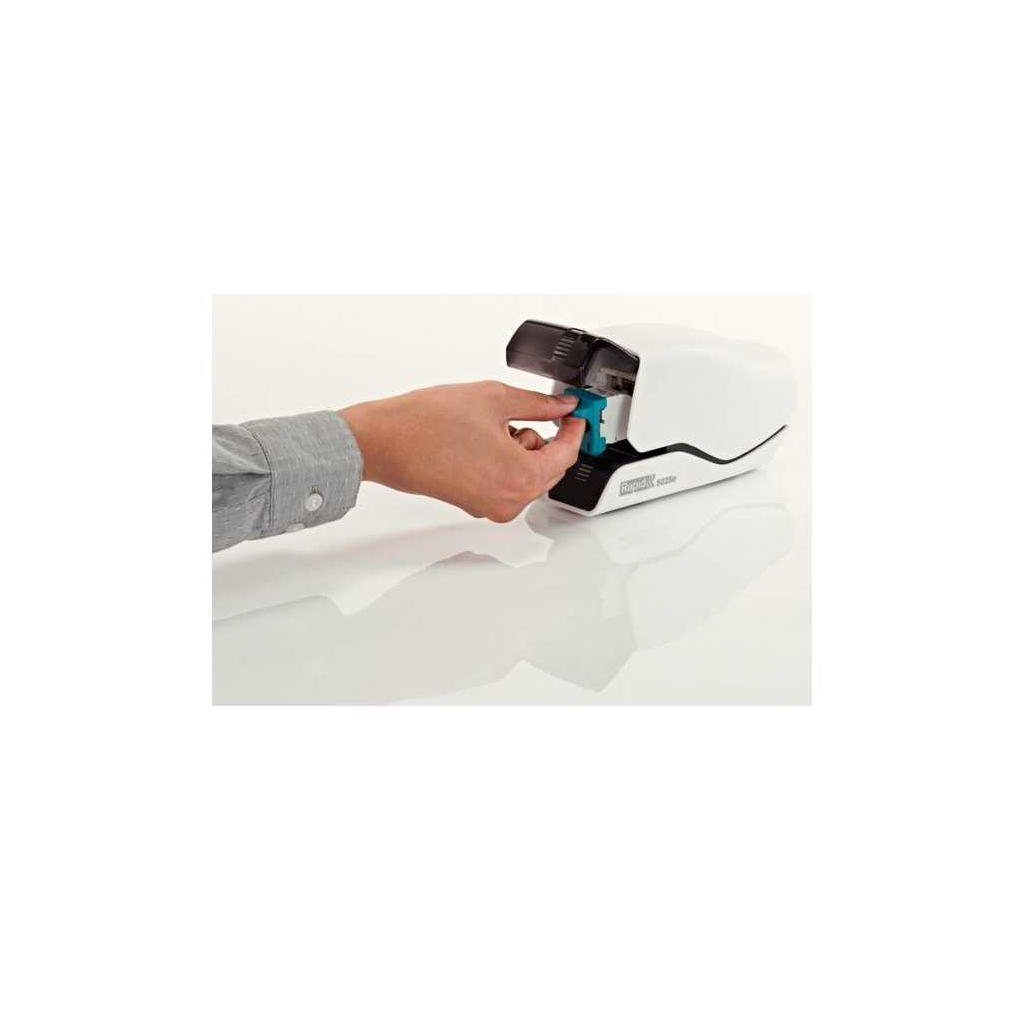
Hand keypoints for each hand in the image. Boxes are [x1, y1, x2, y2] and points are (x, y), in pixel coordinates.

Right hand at [340, 381, 584, 521]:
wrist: (384, 442)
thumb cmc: (426, 423)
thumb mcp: (494, 399)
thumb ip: (537, 403)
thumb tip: (560, 405)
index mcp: (521, 478)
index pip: (566, 454)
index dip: (574, 428)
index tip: (574, 412)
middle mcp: (509, 500)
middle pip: (549, 469)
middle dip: (548, 439)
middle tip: (541, 409)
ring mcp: (490, 507)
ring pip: (527, 476)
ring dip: (523, 449)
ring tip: (496, 424)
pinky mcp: (473, 505)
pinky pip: (506, 483)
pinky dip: (506, 461)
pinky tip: (485, 438)